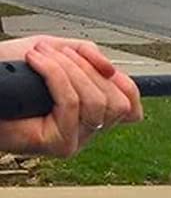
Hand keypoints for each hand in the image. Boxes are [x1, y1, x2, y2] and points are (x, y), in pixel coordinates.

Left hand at [0, 36, 142, 158]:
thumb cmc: (9, 74)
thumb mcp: (54, 52)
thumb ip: (85, 54)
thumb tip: (110, 67)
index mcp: (92, 112)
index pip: (132, 109)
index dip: (126, 85)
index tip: (104, 67)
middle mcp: (88, 131)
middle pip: (117, 103)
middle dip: (88, 69)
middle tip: (58, 53)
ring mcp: (76, 141)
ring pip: (96, 103)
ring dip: (69, 69)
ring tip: (42, 55)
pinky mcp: (59, 145)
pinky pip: (72, 104)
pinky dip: (54, 75)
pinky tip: (34, 62)